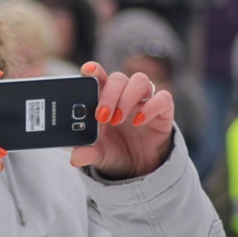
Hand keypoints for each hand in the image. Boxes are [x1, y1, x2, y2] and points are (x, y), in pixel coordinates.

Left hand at [70, 62, 173, 178]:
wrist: (139, 167)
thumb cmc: (115, 150)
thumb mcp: (98, 153)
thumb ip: (87, 152)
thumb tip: (75, 158)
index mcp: (105, 98)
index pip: (100, 75)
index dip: (94, 70)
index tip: (87, 70)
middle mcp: (124, 94)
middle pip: (119, 78)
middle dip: (109, 95)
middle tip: (102, 116)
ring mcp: (144, 100)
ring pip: (140, 80)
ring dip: (127, 97)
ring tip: (117, 120)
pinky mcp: (163, 111)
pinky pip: (162, 98)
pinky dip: (151, 107)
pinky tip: (139, 122)